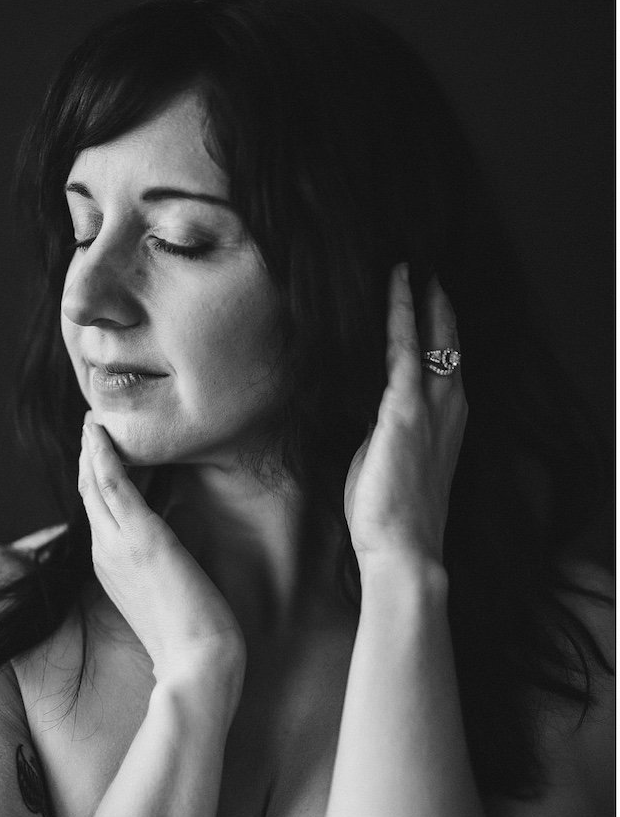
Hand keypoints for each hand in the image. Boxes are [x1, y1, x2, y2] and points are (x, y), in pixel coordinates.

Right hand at [78, 416, 245, 691]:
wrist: (197, 664)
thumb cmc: (193, 639)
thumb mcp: (171, 595)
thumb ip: (164, 568)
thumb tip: (177, 547)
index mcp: (111, 568)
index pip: (99, 514)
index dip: (97, 480)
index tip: (101, 453)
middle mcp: (105, 554)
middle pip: (89, 494)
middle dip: (89, 457)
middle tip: (91, 424)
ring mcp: (118, 545)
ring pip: (94, 483)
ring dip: (92, 447)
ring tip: (92, 419)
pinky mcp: (141, 537)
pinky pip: (112, 485)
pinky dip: (104, 455)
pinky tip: (100, 432)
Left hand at [343, 266, 467, 572]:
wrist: (404, 550)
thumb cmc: (391, 516)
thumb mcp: (389, 461)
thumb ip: (386, 431)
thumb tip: (370, 412)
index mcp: (447, 423)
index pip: (446, 364)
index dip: (440, 330)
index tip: (430, 300)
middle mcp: (448, 409)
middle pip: (447, 342)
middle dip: (437, 304)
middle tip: (426, 267)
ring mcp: (429, 408)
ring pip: (428, 338)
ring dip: (418, 299)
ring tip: (409, 266)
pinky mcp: (404, 411)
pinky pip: (403, 350)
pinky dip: (400, 315)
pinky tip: (394, 288)